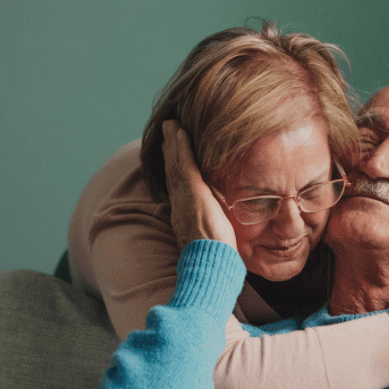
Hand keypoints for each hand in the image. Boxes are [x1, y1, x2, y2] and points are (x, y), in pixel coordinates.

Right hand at [161, 120, 236, 248]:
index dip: (172, 168)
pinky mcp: (193, 191)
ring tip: (170, 124)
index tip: (171, 154)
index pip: (176, 186)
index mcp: (183, 215)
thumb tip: (222, 235)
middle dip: (168, 150)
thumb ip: (213, 233)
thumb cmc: (214, 260)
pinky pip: (185, 163)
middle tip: (166, 131)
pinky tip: (181, 132)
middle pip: (171, 170)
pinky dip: (182, 147)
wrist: (209, 264)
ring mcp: (184, 196)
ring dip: (172, 142)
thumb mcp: (212, 243)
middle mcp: (178, 203)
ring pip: (175, 163)